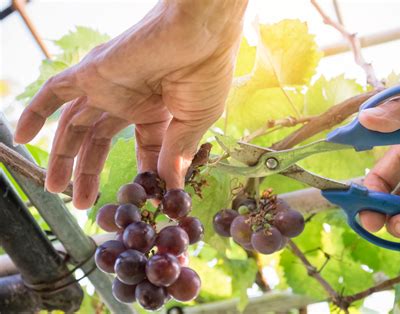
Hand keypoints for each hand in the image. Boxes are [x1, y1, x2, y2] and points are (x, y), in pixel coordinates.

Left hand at [14, 0, 247, 208]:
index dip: (139, 173)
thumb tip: (171, 187)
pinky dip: (36, 113)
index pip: (141, 147)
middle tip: (82, 203)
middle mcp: (128, 101)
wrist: (199, 35)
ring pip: (75, 125)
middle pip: (98, 141)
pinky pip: (53, 94)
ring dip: (63, 157)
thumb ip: (177, 152)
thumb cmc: (206, 73)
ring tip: (55, 188)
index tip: (138, 198)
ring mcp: (107, 88)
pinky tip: (23, 139)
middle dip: (89, 172)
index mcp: (156, 111)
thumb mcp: (195, 122)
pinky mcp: (90, 74)